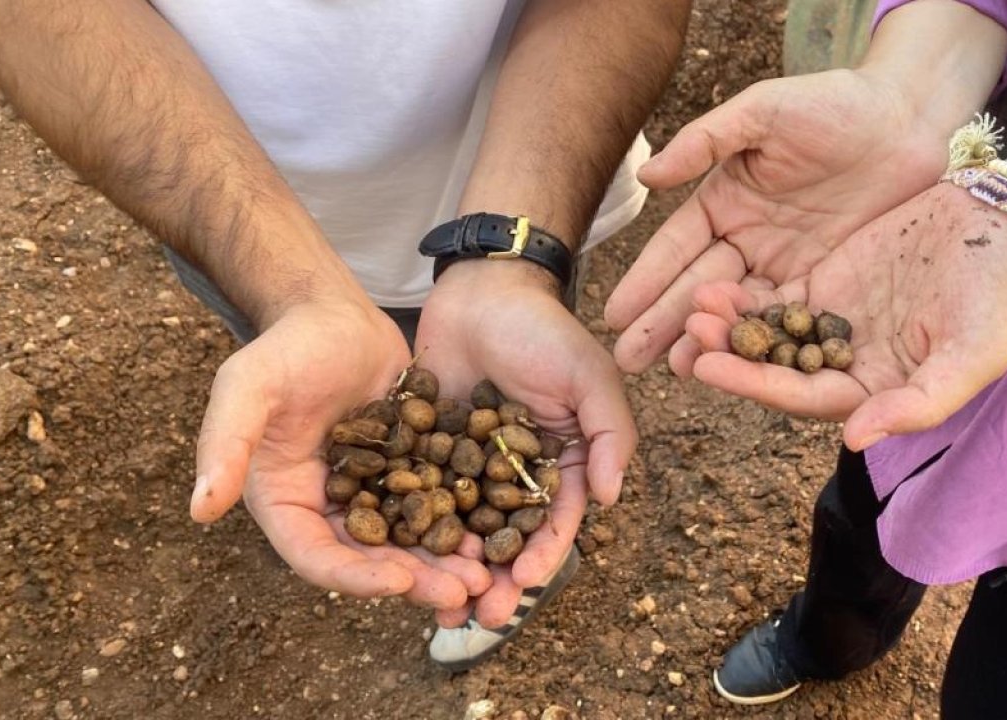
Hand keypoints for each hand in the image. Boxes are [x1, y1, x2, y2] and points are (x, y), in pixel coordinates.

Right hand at [190, 297, 491, 606]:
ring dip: (446, 560)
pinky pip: (438, 504)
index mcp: (286, 503)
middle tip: (461, 591)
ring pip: (411, 540)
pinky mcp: (410, 470)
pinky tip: (502, 529)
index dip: (357, 576)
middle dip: (416, 579)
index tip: (401, 582)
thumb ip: (223, 443)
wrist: (332, 314)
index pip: (317, 557)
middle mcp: (329, 508)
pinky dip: (466, 521)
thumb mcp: (246, 388)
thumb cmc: (283, 348)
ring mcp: (373, 492)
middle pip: (371, 560)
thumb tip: (199, 508)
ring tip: (489, 574)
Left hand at [415, 260, 635, 627]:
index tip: (520, 583)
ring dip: (452, 573)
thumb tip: (610, 499)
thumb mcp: (589, 377)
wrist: (482, 289)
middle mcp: (515, 476)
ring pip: (461, 532)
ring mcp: (469, 468)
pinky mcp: (427, 453)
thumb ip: (609, 434)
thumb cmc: (544, 331)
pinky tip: (396, 564)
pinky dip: (412, 533)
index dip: (541, 556)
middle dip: (494, 583)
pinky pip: (419, 500)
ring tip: (438, 611)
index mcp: (561, 466)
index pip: (555, 523)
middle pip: (506, 541)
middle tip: (478, 619)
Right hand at [605, 69, 948, 373]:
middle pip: (698, 288)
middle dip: (662, 325)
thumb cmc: (831, 103)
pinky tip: (739, 369)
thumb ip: (704, 142)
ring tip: (673, 371)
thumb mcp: (762, 112)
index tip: (614, 315)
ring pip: (738, 311)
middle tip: (628, 361)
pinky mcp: (824, 282)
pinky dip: (762, 343)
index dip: (646, 282)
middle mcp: (746, 240)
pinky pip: (786, 317)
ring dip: (707, 341)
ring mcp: (784, 265)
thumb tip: (645, 174)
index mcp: (722, 202)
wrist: (905, 118)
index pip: (676, 249)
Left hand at [681, 183, 1006, 449]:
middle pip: (775, 368)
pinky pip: (779, 295)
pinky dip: (747, 295)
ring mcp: (835, 323)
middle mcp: (848, 364)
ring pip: (770, 333)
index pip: (804, 396)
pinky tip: (714, 283)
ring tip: (695, 305)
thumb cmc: (1001, 298)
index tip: (708, 367)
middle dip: (731, 354)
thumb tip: (855, 440)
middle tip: (689, 333)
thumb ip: (916, 404)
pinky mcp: (830, 283)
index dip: (755, 385)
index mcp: (877, 392)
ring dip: (732, 325)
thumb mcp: (971, 357)